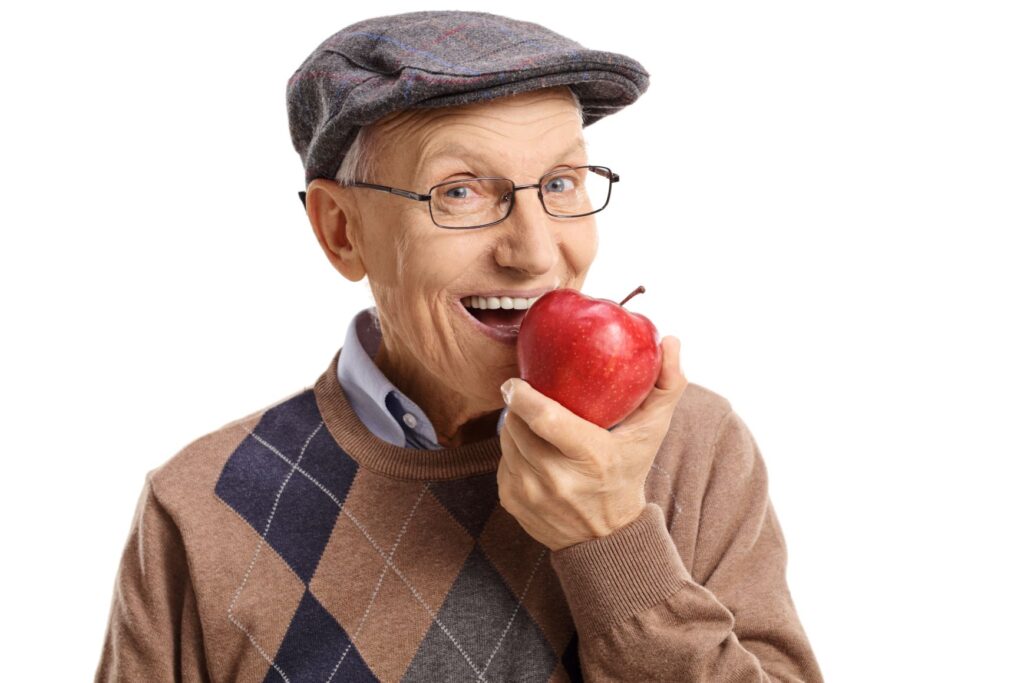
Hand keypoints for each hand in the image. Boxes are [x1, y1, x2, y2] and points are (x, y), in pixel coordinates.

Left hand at [497, 336, 688, 551]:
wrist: (607, 538)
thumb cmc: (629, 473)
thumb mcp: (652, 432)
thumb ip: (667, 385)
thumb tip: (669, 340)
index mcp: (591, 455)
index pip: (544, 417)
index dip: (523, 395)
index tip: (516, 382)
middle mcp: (557, 479)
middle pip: (518, 425)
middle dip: (518, 407)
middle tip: (529, 399)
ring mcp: (532, 494)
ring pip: (506, 442)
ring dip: (514, 428)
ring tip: (533, 424)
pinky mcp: (513, 503)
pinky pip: (501, 464)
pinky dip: (513, 453)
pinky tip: (532, 452)